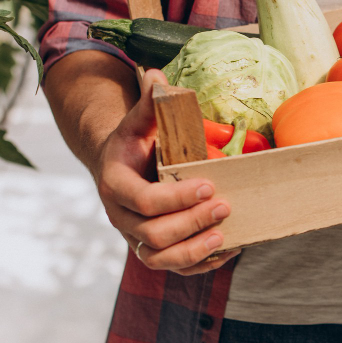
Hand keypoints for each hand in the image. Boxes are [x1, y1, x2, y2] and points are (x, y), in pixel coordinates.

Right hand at [94, 69, 237, 274]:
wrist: (117, 167)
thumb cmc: (133, 143)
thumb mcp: (137, 121)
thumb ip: (149, 104)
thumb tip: (157, 75)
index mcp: (115, 185)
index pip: (144, 200)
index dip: (176, 198)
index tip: (209, 185)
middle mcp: (120, 217)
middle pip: (154, 233)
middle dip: (192, 222)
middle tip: (226, 206)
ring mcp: (134, 237)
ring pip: (159, 258)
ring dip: (194, 252)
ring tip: (225, 237)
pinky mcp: (150, 249)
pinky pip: (172, 267)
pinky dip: (198, 265)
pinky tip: (225, 252)